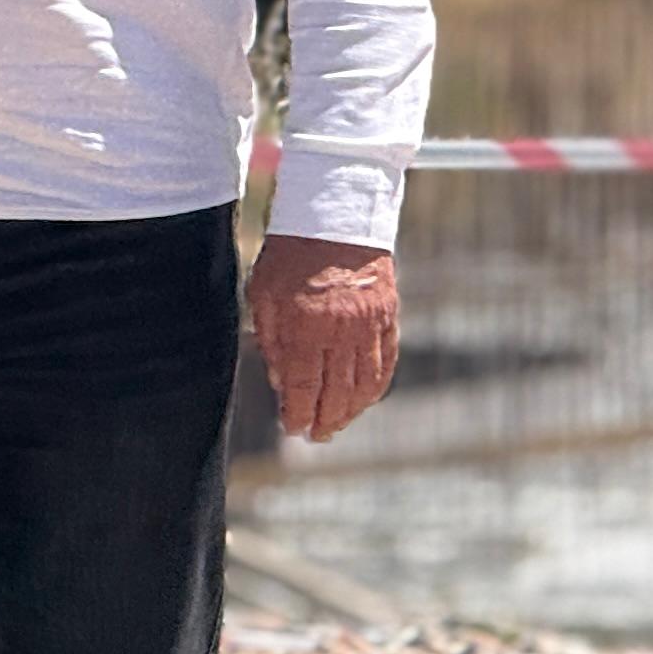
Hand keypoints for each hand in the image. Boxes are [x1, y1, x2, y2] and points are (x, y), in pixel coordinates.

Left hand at [248, 235, 398, 442]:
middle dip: (324, 419)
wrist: (335, 216)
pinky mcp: (388, 317)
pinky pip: (385, 362)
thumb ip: (270, 340)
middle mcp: (341, 331)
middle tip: (315, 436)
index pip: (302, 386)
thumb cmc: (289, 255)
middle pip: (335, 392)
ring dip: (351, 410)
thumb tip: (279, 383)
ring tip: (337, 424)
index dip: (297, 413)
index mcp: (305, 327)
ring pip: (364, 383)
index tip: (292, 429)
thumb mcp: (264, 294)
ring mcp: (369, 326)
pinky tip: (364, 399)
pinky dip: (375, 387)